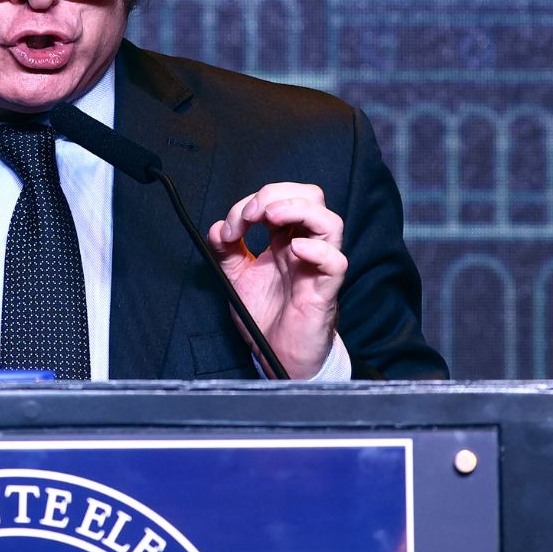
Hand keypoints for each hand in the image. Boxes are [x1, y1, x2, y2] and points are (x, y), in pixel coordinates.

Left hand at [206, 182, 346, 377]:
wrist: (276, 356)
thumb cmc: (266, 317)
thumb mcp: (237, 278)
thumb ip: (227, 252)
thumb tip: (217, 228)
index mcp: (285, 240)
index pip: (280, 199)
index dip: (251, 204)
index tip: (229, 228)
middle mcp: (304, 247)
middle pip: (311, 197)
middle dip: (276, 194)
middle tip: (250, 215)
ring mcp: (317, 267)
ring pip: (330, 222)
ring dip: (298, 209)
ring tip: (270, 217)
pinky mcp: (324, 291)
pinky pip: (336, 263)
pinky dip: (317, 250)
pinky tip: (294, 250)